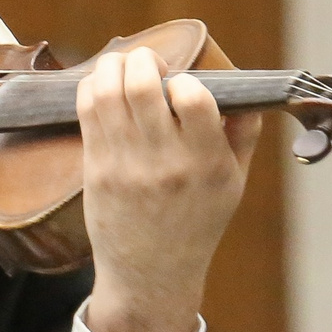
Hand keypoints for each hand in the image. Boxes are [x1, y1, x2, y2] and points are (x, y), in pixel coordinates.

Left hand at [76, 47, 261, 331]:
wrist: (152, 272)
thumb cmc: (198, 223)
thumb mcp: (234, 183)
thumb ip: (243, 133)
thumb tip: (245, 89)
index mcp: (206, 162)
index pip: (193, 97)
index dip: (184, 79)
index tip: (182, 85)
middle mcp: (164, 162)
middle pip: (141, 86)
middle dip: (142, 58)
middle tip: (148, 61)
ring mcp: (125, 165)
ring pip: (106, 92)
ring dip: (113, 66)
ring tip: (123, 66)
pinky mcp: (95, 169)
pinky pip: (87, 112)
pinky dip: (92, 87)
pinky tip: (103, 86)